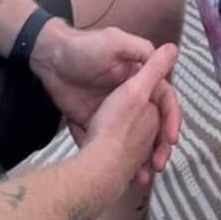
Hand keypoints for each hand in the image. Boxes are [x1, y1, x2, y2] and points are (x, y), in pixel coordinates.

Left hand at [81, 44, 179, 194]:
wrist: (49, 61)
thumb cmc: (83, 48)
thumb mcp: (115, 43)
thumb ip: (141, 51)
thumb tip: (171, 52)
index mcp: (137, 77)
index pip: (163, 100)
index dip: (171, 119)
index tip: (171, 138)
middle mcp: (128, 96)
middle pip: (152, 124)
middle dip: (159, 146)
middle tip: (158, 164)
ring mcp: (110, 111)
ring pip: (132, 139)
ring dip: (139, 158)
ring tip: (141, 176)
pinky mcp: (92, 122)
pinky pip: (105, 143)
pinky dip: (111, 158)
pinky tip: (117, 173)